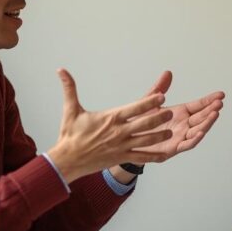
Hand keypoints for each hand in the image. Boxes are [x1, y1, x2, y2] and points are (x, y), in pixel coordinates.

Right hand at [47, 69, 174, 182]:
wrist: (67, 160)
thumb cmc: (70, 135)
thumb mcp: (70, 109)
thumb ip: (70, 88)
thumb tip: (61, 70)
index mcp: (111, 118)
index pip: (134, 108)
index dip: (149, 102)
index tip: (161, 96)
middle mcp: (119, 132)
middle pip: (145, 124)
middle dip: (159, 117)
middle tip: (170, 112)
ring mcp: (121, 146)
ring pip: (146, 141)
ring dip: (160, 136)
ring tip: (170, 131)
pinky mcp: (120, 158)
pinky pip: (141, 158)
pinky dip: (153, 157)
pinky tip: (164, 155)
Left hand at [130, 71, 224, 159]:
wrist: (129, 140)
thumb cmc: (140, 121)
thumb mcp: (149, 101)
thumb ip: (159, 88)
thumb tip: (167, 73)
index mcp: (180, 113)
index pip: (199, 105)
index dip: (209, 100)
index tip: (220, 95)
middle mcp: (183, 124)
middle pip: (201, 117)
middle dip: (211, 110)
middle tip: (219, 103)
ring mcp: (180, 136)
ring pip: (198, 130)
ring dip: (207, 123)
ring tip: (215, 114)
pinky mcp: (174, 148)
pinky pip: (187, 144)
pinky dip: (194, 139)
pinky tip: (200, 132)